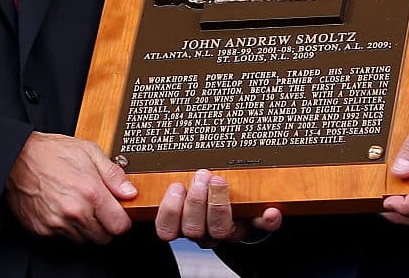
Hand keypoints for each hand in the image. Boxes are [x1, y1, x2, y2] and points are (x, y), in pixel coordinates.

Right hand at [5, 132, 134, 243]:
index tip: (119, 213)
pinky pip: (64, 240)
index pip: (120, 226)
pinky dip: (68, 230)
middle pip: (104, 238)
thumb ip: (113, 174)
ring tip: (80, 208)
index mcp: (91, 193)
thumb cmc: (53, 152)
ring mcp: (58, 224)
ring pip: (85, 242)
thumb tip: (130, 192)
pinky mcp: (43, 230)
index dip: (123, 220)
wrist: (18, 158)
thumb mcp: (90, 151)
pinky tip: (64, 211)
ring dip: (87, 230)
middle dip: (106, 227)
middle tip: (100, 210)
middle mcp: (76, 212)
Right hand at [154, 169, 281, 245]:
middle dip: (196, 202)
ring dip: (218, 205)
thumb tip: (138, 182)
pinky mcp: (253, 226)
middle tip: (200, 177)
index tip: (176, 186)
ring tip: (218, 180)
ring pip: (219, 231)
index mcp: (182, 224)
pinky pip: (261, 228)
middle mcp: (204, 232)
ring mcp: (228, 230)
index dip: (170, 211)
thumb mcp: (177, 186)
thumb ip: (162, 181)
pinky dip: (267, 220)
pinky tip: (271, 210)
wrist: (233, 206)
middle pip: (193, 230)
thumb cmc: (200, 192)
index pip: (168, 230)